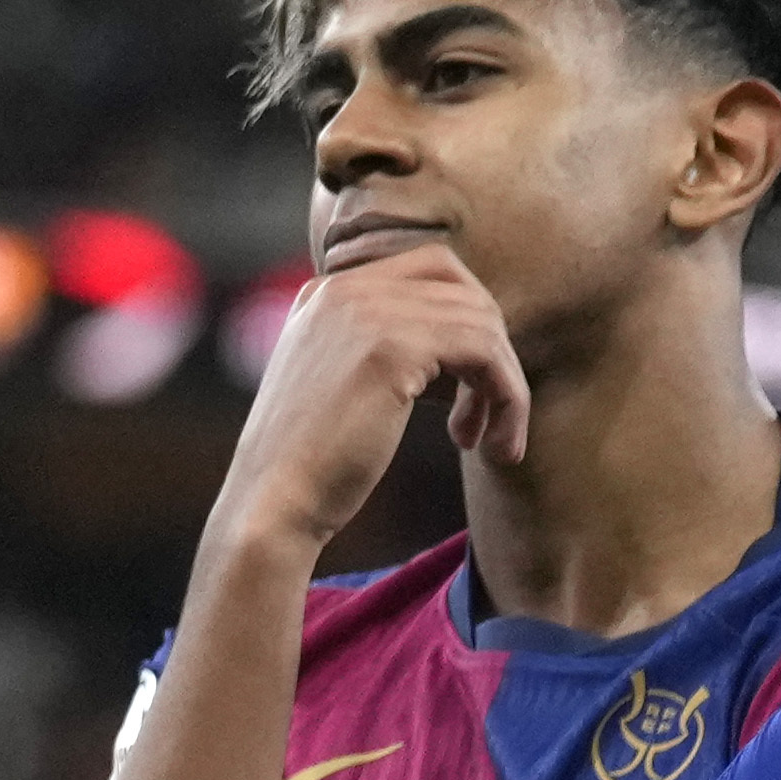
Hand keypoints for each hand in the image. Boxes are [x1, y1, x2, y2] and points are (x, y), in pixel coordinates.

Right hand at [208, 235, 528, 570]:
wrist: (272, 506)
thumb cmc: (310, 470)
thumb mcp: (343, 394)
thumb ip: (383, 359)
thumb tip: (454, 362)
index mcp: (327, 293)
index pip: (428, 273)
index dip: (465, 329)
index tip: (466, 397)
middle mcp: (345, 288)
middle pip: (460, 286)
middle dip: (492, 349)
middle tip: (487, 417)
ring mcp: (367, 310)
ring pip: (481, 322)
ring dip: (504, 385)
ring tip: (492, 442)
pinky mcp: (393, 346)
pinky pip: (484, 351)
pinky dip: (508, 397)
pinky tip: (492, 445)